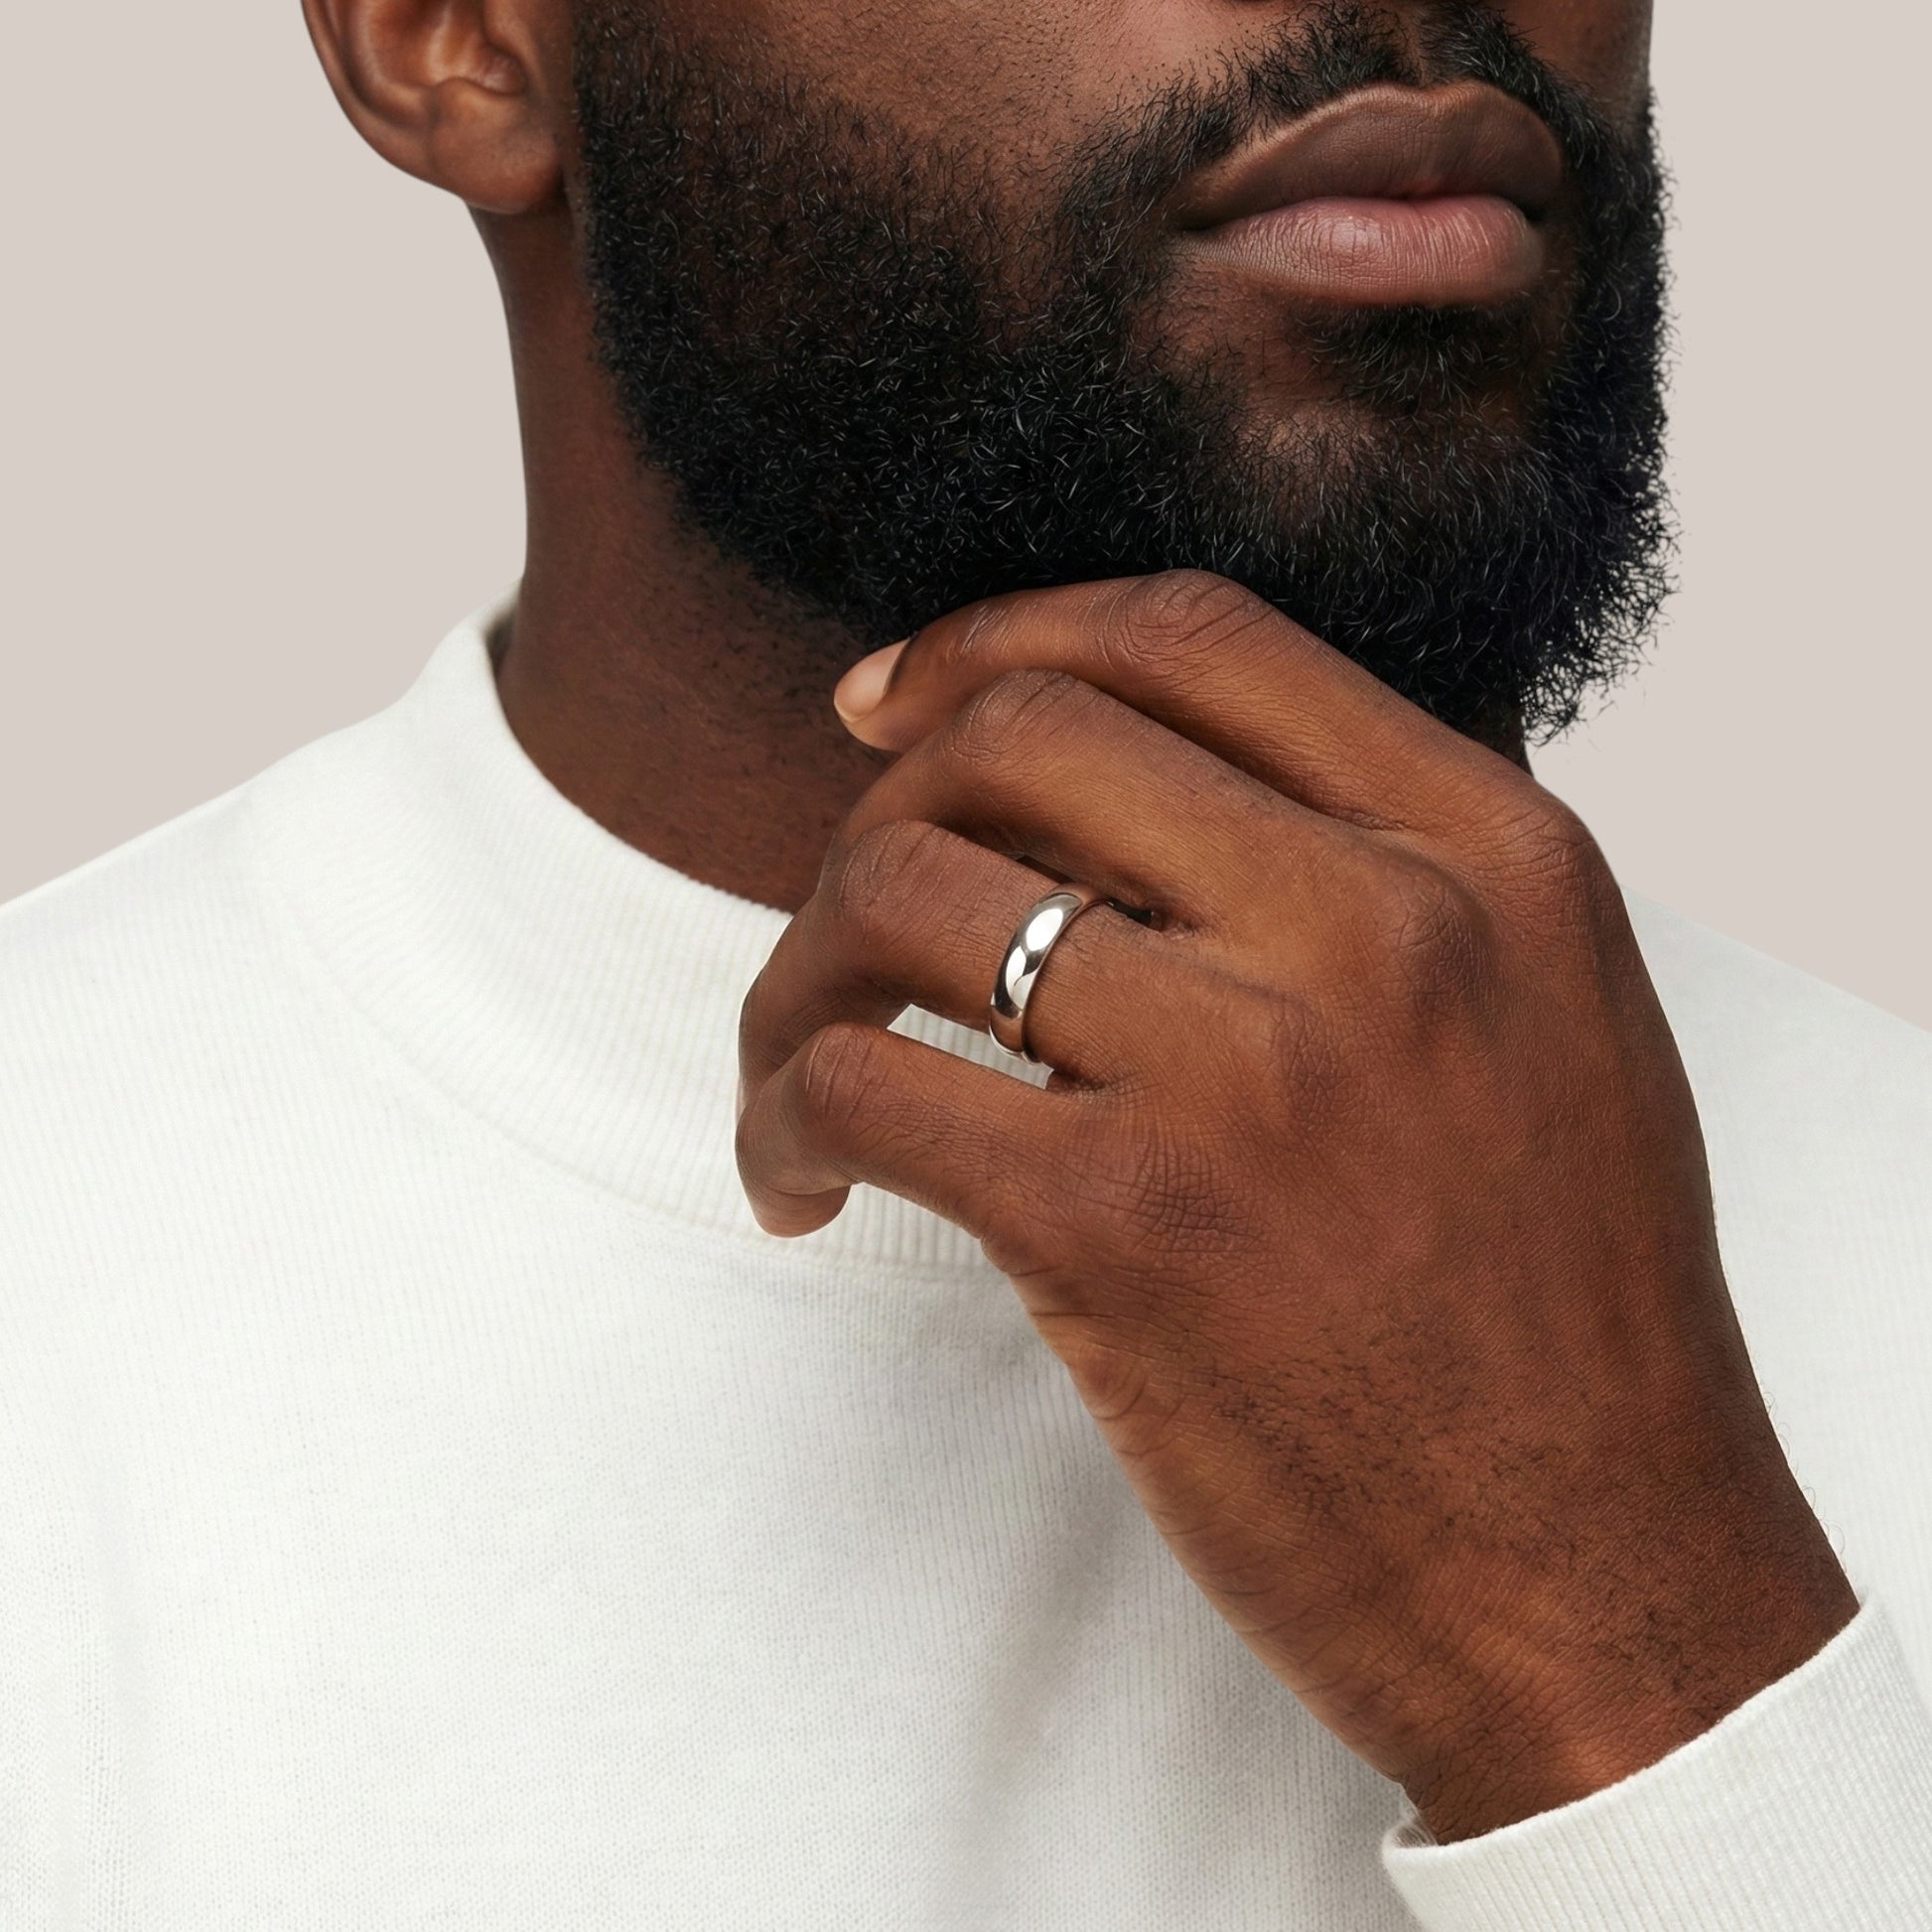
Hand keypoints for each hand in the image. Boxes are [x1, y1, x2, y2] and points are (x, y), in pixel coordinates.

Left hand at [734, 570, 1856, 1840]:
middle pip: (1021, 735)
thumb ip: (1376, 878)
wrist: (1603, 1583)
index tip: (893, 705)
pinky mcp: (1128, 1227)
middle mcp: (1383, 926)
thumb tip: (1115, 799)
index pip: (1191, 635)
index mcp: (1492, 853)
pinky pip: (861, 1078)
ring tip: (796, 1068)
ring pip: (905, 889)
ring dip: (797, 970)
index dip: (1001, 638)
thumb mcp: (1541, 1023)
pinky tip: (798, 1186)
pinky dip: (779, 1114)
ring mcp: (1256, 1070)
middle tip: (843, 923)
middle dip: (879, 807)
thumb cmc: (1555, 1317)